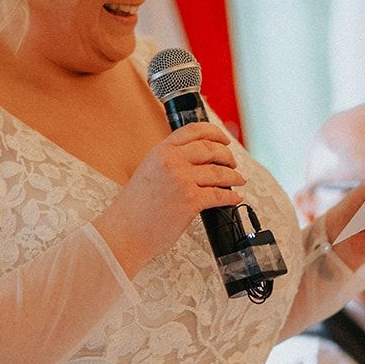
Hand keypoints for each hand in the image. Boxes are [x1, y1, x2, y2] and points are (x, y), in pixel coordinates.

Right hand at [94, 122, 243, 276]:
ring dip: (234, 176)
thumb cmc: (133, 209)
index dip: (214, 133)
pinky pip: (220, 195)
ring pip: (219, 173)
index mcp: (160, 152)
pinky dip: (231, 196)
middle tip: (233, 163)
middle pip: (211, 150)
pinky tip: (234, 198)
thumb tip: (194, 162)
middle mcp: (172, 162)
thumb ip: (167, 162)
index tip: (224, 139)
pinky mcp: (191, 201)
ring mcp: (182, 180)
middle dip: (227, 156)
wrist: (125, 232)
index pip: (193, 131)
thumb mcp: (147, 173)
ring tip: (239, 180)